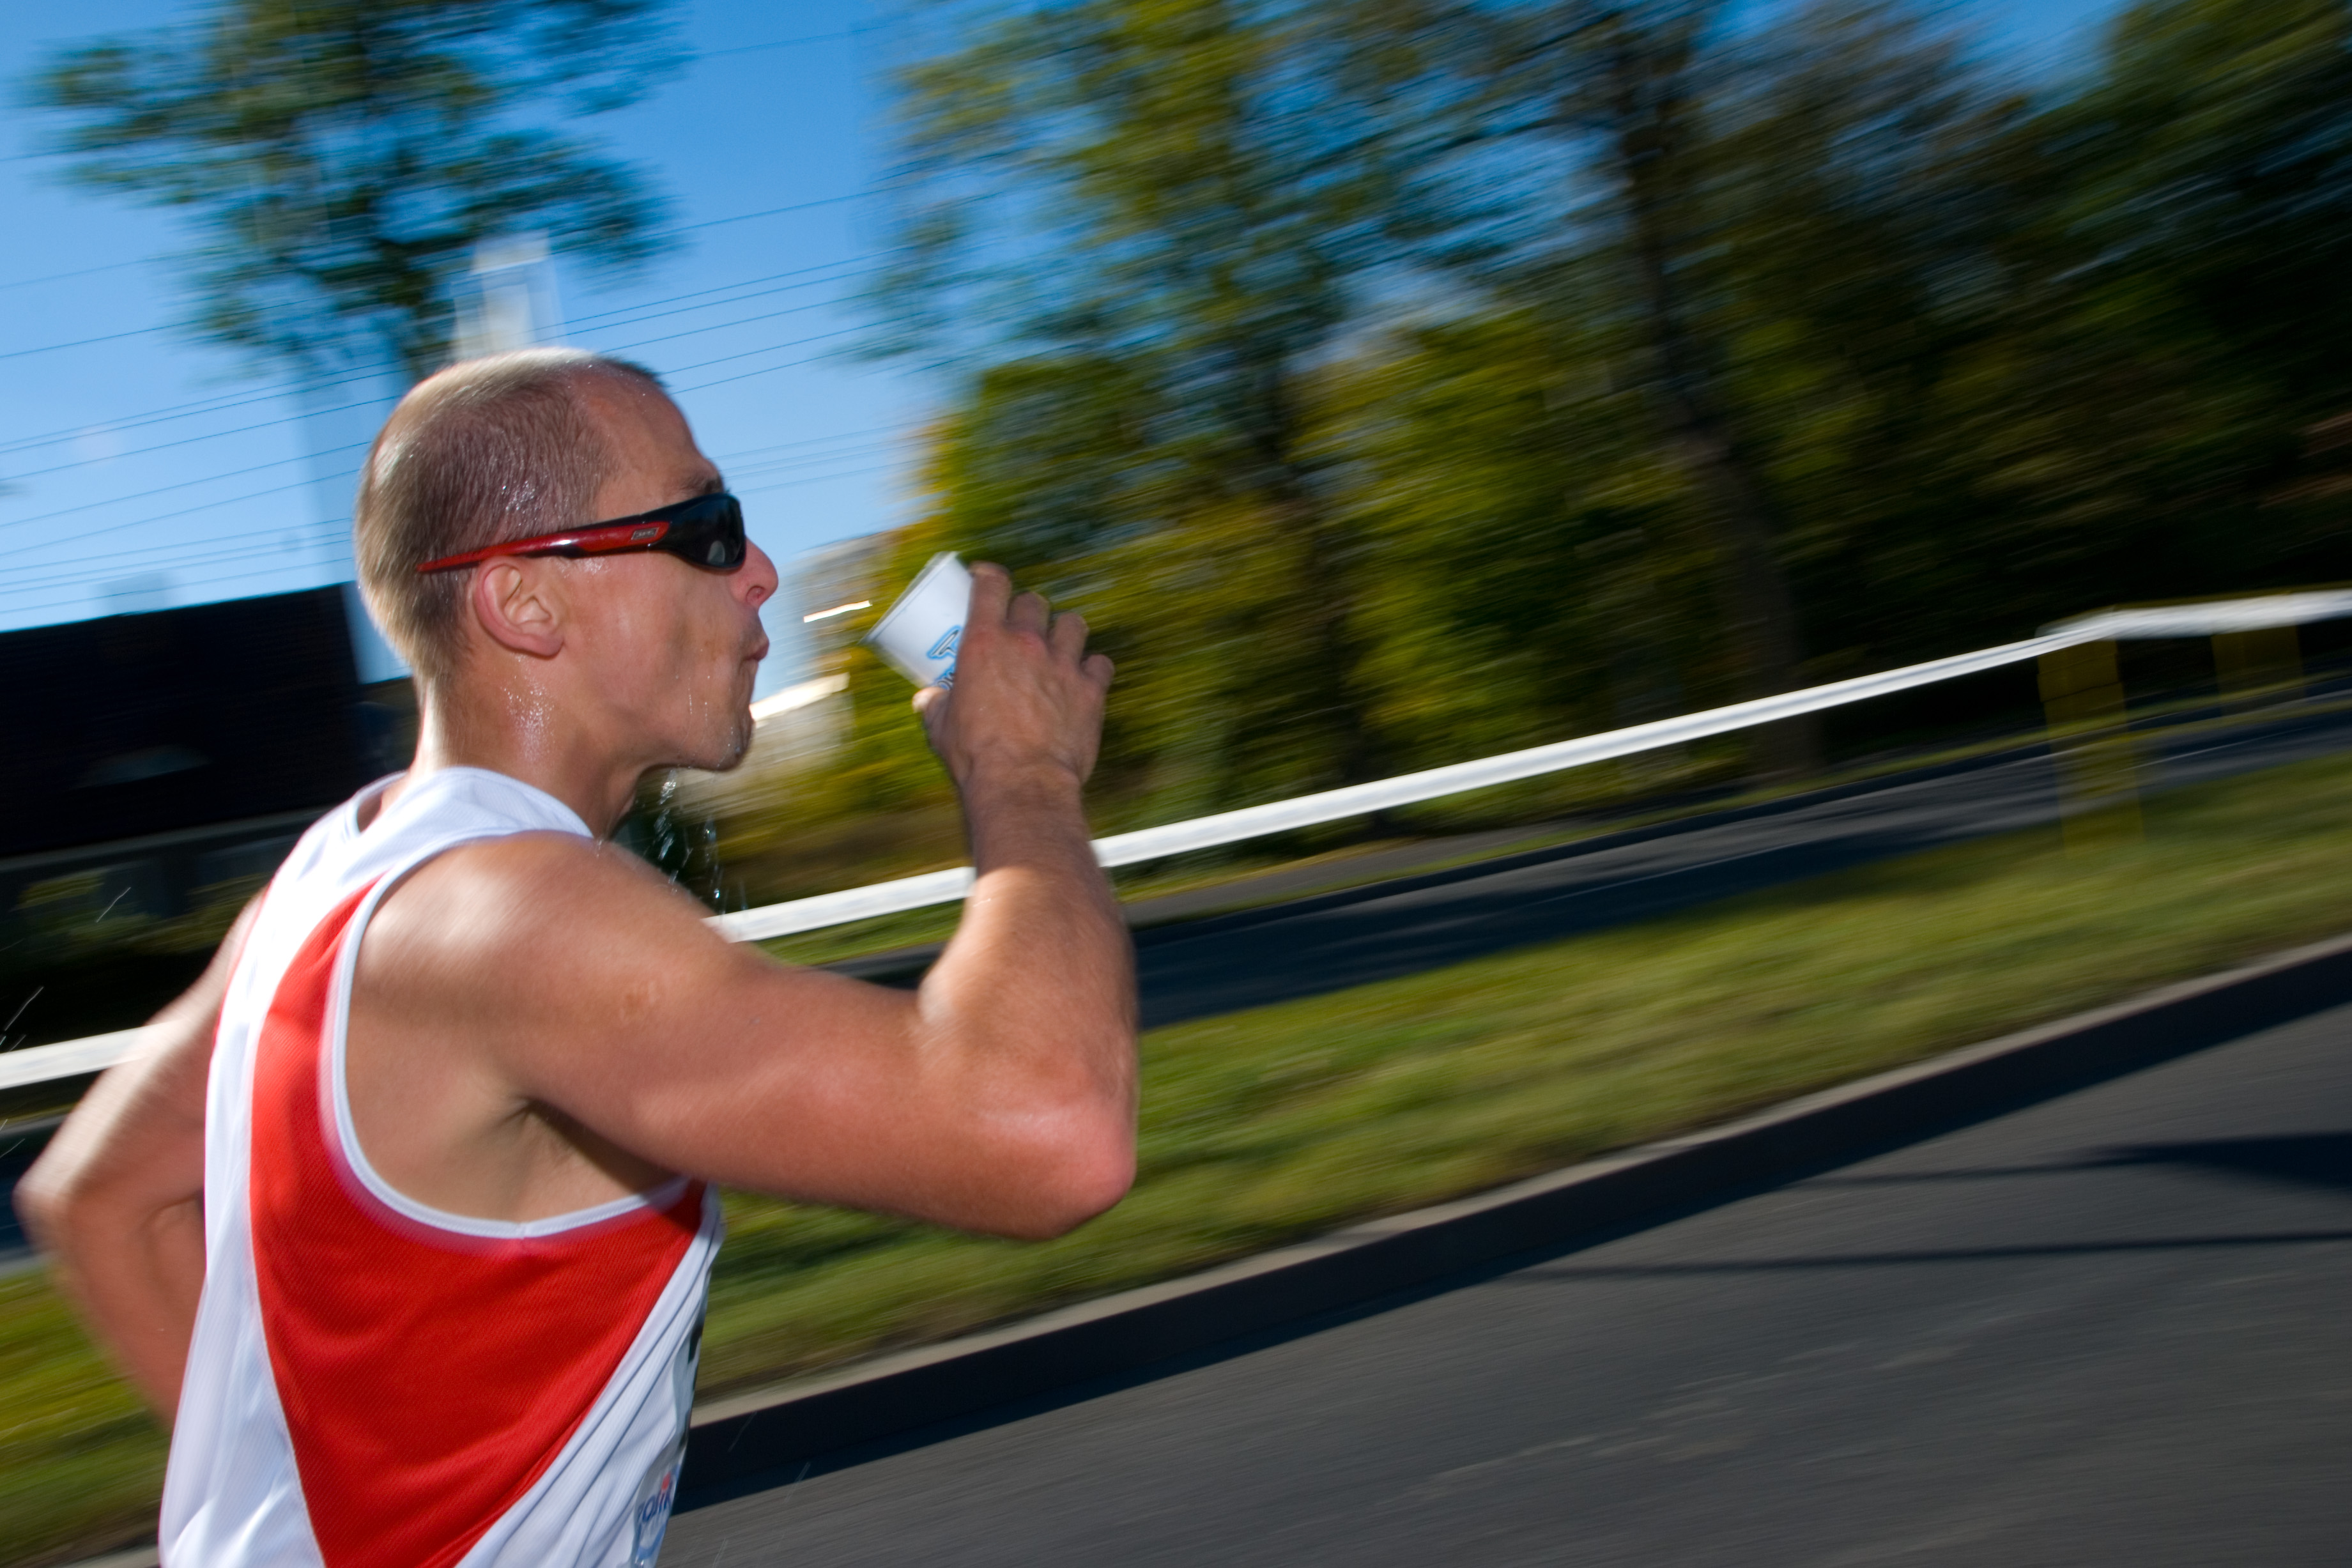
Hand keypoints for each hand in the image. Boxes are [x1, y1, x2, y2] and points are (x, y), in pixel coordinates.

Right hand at [914, 562, 1113, 795]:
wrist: (1022, 783)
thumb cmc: (976, 756)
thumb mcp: (941, 728)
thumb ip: (934, 706)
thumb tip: (925, 700)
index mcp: (985, 642)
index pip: (991, 585)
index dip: (989, 575)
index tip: (986, 577)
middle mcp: (1026, 643)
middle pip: (1034, 602)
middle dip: (1027, 610)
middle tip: (1022, 629)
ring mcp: (1063, 663)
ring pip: (1073, 623)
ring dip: (1065, 631)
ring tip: (1059, 648)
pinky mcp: (1091, 690)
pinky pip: (1101, 663)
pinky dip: (1093, 669)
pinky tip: (1085, 680)